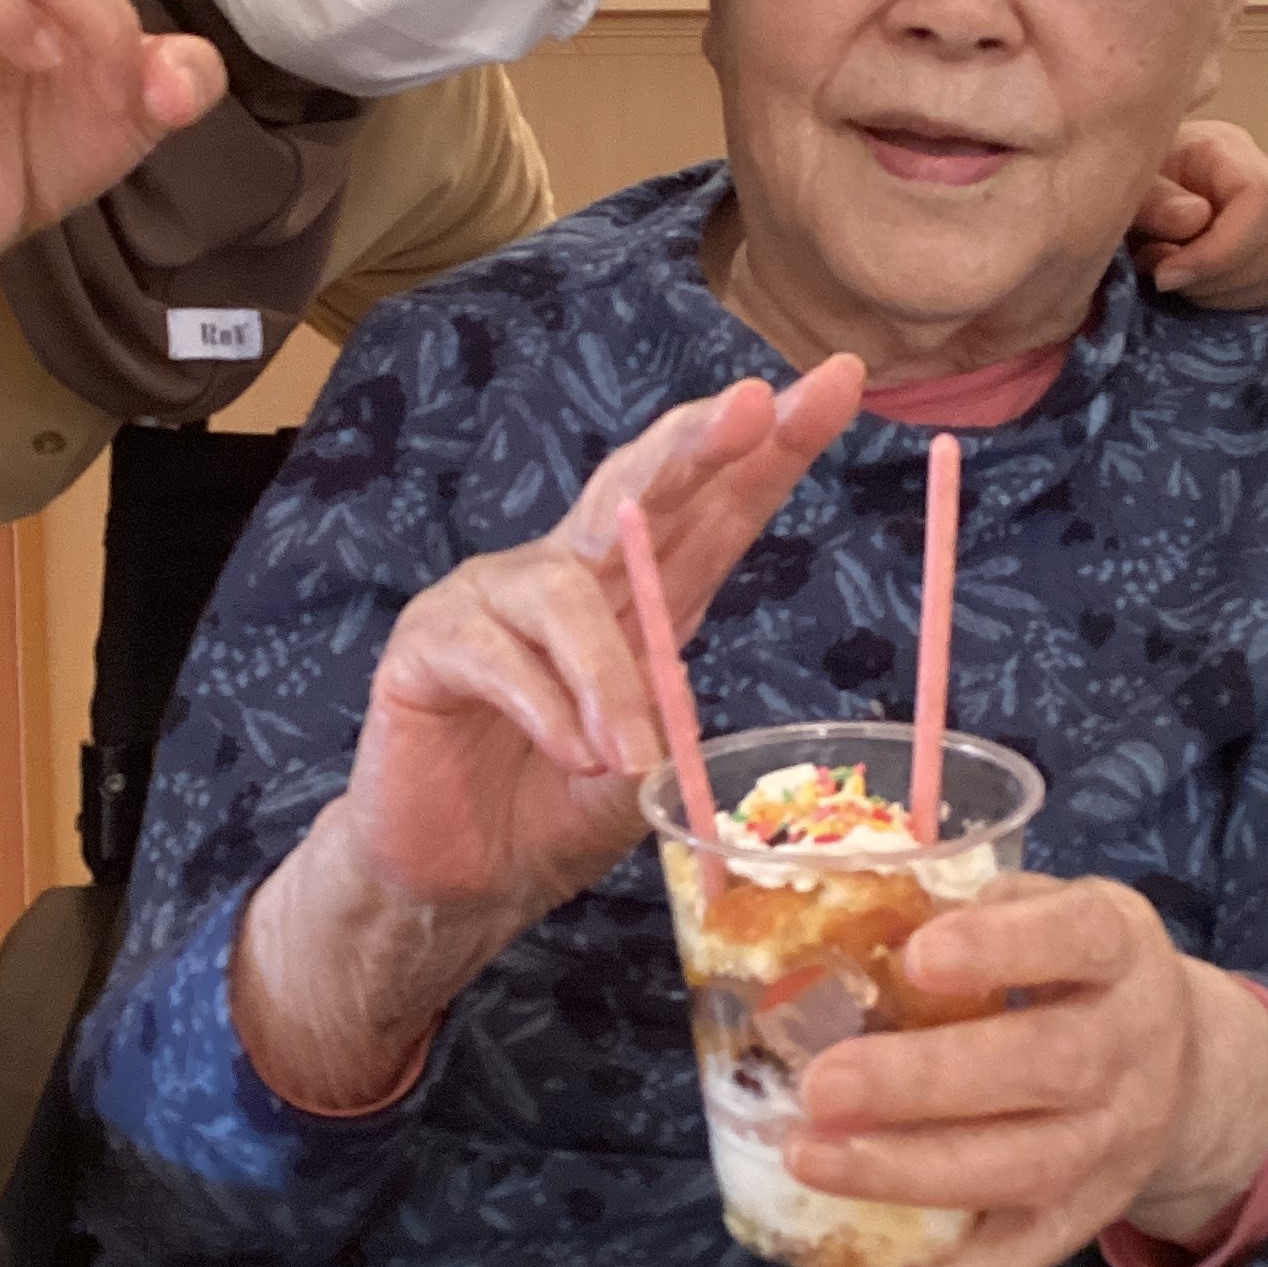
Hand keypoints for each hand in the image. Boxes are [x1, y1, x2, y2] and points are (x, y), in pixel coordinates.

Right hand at [231, 357, 863, 1111]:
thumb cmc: (554, 816)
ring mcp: (491, 600)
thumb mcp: (638, 782)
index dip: (771, 448)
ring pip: (565, 593)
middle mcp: (569, 575)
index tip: (838, 386)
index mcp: (641, 596)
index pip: (715, 509)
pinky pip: (496, 656)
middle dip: (698, 444)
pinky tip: (570, 754)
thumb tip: (680, 700)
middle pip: (639, 491)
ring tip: (628, 753)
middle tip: (751, 405)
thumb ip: (664, 738)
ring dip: (608, 677)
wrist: (453, 880)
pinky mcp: (429, 642)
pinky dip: (544, 709)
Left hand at [785, 874, 1267, 1266]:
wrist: (1183, 1067)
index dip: (1004, 946)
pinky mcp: (1075, 1224)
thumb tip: (843, 919)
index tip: (920, 953)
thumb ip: (969, 907)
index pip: (1077, 939)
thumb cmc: (1071, 970)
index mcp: (1121, 952)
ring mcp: (1110, 1151)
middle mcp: (1131, 1052)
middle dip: (927, 1082)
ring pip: (1021, 1173)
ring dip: (908, 1174)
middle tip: (822, 1083)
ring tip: (808, 1157)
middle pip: (1047, 1070)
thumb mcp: (1049, 909)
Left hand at [1129, 119, 1267, 309]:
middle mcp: (1264, 184)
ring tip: (1172, 281)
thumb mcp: (1118, 187)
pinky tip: (1198, 295)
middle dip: (1213, 280)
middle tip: (1159, 277)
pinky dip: (1241, 305)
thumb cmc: (1115, 188)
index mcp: (1228, 151)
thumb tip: (1196, 219)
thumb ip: (1152, 201)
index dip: (1221, 250)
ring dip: (1222, 295)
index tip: (1165, 277)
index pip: (1264, 200)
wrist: (1113, 202)